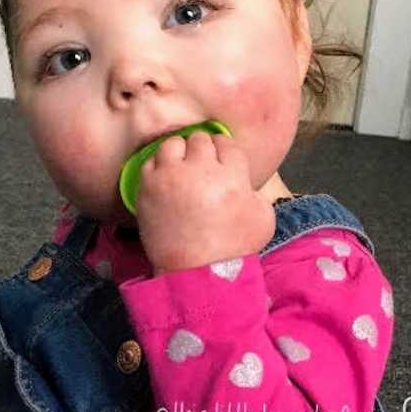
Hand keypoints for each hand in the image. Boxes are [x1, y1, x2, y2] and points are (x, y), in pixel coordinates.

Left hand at [135, 131, 275, 273]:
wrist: (196, 272)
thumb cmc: (233, 248)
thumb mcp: (263, 218)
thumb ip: (256, 191)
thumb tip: (243, 180)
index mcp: (232, 176)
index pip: (226, 143)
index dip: (224, 150)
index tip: (220, 159)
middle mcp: (200, 170)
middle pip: (200, 139)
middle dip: (203, 149)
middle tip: (201, 165)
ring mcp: (170, 177)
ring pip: (172, 144)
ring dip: (179, 152)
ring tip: (181, 167)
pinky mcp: (147, 187)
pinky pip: (150, 162)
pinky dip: (159, 167)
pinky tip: (165, 178)